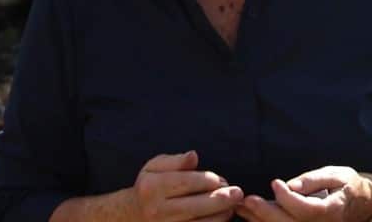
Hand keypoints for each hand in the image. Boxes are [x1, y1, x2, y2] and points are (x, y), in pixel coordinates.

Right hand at [129, 150, 243, 221]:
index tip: (221, 180)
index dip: (209, 181)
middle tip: (238, 193)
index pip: (187, 182)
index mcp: (153, 187)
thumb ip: (176, 161)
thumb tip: (194, 156)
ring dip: (221, 215)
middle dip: (222, 199)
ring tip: (231, 206)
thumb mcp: (155, 167)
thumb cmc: (151, 186)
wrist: (133, 215)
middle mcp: (157, 210)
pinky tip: (221, 217)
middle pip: (197, 206)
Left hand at [236, 166, 371, 221]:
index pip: (305, 209)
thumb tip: (289, 185)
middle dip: (264, 212)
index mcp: (330, 210)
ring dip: (259, 221)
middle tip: (245, 199)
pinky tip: (251, 216)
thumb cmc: (348, 185)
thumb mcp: (336, 175)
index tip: (275, 182)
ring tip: (241, 208)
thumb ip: (312, 180)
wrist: (364, 203)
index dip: (287, 198)